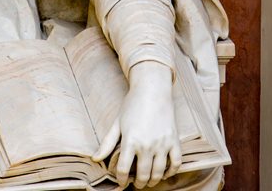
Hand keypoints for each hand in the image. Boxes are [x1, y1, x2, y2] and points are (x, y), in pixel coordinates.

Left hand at [93, 61, 181, 188]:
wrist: (153, 90)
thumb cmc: (132, 105)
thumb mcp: (117, 123)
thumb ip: (107, 143)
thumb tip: (95, 158)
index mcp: (130, 141)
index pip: (123, 169)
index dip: (121, 179)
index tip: (121, 182)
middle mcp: (147, 145)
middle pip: (142, 174)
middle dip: (138, 183)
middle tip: (136, 184)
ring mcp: (162, 144)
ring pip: (159, 172)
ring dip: (153, 180)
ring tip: (148, 181)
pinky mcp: (174, 140)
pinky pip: (176, 163)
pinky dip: (171, 172)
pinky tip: (165, 173)